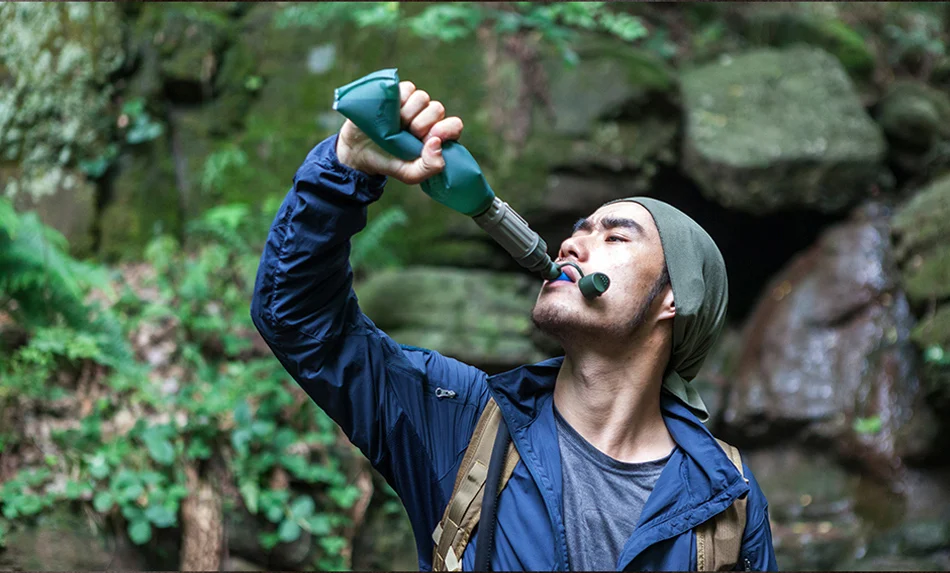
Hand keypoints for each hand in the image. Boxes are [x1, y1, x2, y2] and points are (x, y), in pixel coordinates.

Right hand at [336, 81, 463, 184]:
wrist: (358, 152)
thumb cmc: (388, 162)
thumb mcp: (410, 174)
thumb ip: (429, 167)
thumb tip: (437, 143)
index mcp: (435, 135)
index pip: (454, 125)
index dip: (445, 130)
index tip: (429, 139)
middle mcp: (426, 117)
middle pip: (437, 109)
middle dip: (421, 124)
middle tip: (405, 135)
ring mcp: (411, 104)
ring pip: (422, 97)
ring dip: (408, 113)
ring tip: (393, 125)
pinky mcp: (397, 93)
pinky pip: (407, 88)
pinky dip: (399, 99)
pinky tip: (388, 112)